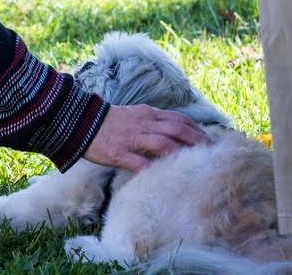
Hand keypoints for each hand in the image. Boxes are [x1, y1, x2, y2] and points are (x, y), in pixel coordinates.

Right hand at [82, 104, 210, 171]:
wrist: (78, 121)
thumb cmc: (107, 122)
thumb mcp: (133, 115)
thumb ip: (152, 123)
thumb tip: (173, 135)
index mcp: (148, 114)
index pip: (179, 119)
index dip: (197, 130)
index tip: (210, 141)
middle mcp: (143, 123)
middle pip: (177, 130)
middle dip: (198, 142)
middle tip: (212, 155)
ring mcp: (131, 138)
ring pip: (163, 143)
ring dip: (182, 154)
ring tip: (196, 166)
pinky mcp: (119, 152)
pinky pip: (139, 162)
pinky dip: (154, 169)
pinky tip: (164, 178)